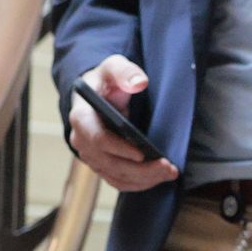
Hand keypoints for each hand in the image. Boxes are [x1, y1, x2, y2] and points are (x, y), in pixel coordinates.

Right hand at [68, 55, 179, 191]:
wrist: (98, 94)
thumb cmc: (106, 81)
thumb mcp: (113, 67)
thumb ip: (125, 72)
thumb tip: (139, 83)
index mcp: (82, 117)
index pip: (98, 138)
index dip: (119, 148)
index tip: (143, 153)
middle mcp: (82, 140)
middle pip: (109, 163)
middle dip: (140, 169)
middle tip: (168, 168)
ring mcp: (90, 155)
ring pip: (115, 175)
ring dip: (143, 179)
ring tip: (169, 173)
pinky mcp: (101, 164)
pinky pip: (118, 180)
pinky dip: (138, 183)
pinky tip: (158, 178)